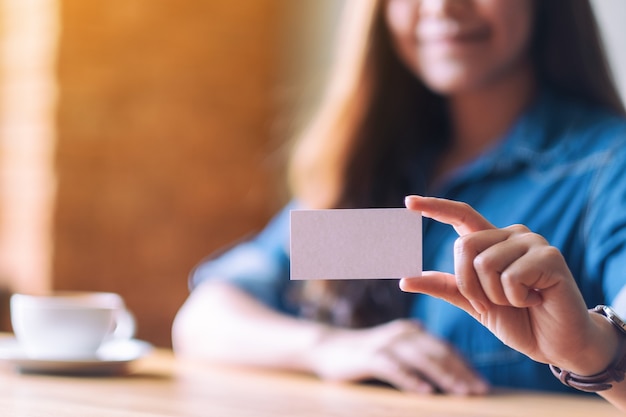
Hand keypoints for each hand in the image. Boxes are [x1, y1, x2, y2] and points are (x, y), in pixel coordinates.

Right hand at [309, 318, 488, 394]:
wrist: (327, 347)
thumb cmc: (366, 354)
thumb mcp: (396, 351)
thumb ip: (419, 356)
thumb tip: (451, 377)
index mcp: (412, 331)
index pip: (445, 348)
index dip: (465, 365)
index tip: (482, 385)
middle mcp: (402, 333)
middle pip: (438, 352)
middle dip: (461, 372)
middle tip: (479, 391)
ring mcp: (386, 343)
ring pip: (421, 359)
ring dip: (443, 376)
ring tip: (460, 392)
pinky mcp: (369, 356)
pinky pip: (394, 368)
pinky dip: (411, 380)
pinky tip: (425, 392)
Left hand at [400, 195, 611, 373]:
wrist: (555, 344)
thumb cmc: (517, 320)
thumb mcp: (473, 303)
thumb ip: (445, 287)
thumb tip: (405, 279)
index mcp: (491, 243)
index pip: (460, 215)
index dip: (435, 207)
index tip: (408, 202)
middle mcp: (511, 235)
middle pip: (464, 247)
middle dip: (469, 285)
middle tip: (491, 303)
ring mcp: (532, 243)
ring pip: (485, 264)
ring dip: (495, 296)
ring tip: (521, 300)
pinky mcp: (550, 257)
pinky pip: (511, 276)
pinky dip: (517, 298)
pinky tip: (536, 299)